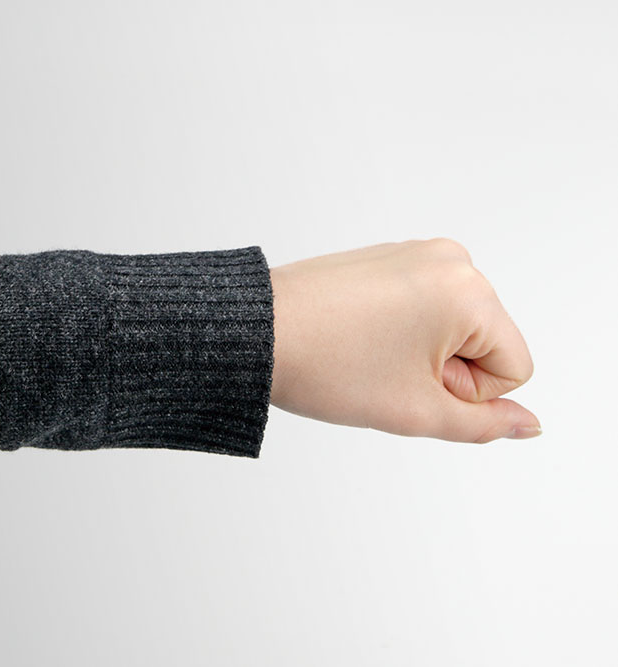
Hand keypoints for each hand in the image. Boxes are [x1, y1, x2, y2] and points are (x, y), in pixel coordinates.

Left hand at [269, 238, 539, 442]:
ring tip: (367, 352)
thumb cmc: (325, 366)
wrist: (254, 334)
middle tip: (382, 369)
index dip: (465, 393)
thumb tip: (527, 424)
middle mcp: (451, 259)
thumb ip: (483, 425)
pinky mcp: (388, 256)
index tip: (407, 381)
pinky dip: (399, 331)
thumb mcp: (416, 411)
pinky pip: (422, 308)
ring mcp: (417, 253)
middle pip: (484, 343)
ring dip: (420, 353)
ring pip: (452, 329)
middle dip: (443, 370)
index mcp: (469, 290)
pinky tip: (357, 337)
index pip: (513, 368)